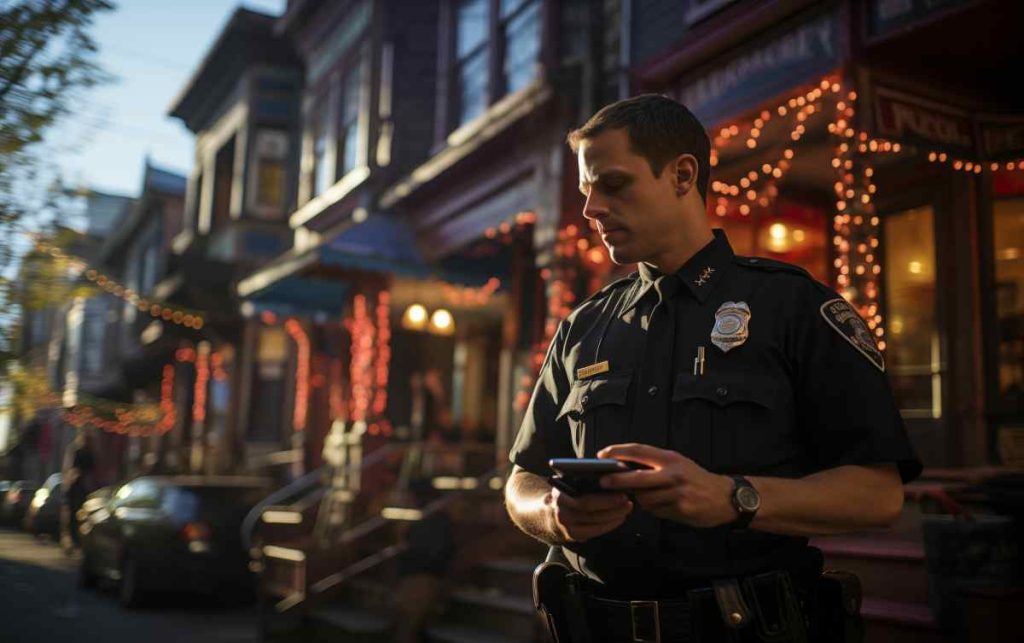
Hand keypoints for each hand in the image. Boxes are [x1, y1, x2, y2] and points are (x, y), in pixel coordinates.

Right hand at [545, 486, 632, 543]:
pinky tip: (619, 518)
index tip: (622, 493)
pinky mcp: (573, 536)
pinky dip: (609, 525)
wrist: (548, 515)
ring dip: (614, 516)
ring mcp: (567, 526)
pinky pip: (595, 532)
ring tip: (627, 508)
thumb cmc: (565, 494)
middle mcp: (561, 513)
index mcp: (559, 496)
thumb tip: (609, 477)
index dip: (605, 499)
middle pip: (592, 512)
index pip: (585, 501)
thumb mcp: (567, 484)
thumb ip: (581, 480)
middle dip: (613, 507)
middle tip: (628, 501)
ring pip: (595, 522)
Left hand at [598, 443, 737, 527]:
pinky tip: (661, 505)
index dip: (618, 451)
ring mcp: (676, 493)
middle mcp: (672, 473)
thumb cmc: (696, 478)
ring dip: (639, 499)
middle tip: (603, 482)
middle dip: (616, 480)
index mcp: (670, 458)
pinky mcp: (680, 509)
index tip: (602, 455)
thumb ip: (655, 464)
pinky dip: (653, 509)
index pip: (638, 451)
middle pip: (636, 477)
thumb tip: (624, 467)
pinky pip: (656, 510)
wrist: (725, 497)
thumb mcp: (678, 463)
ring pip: (644, 498)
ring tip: (643, 496)